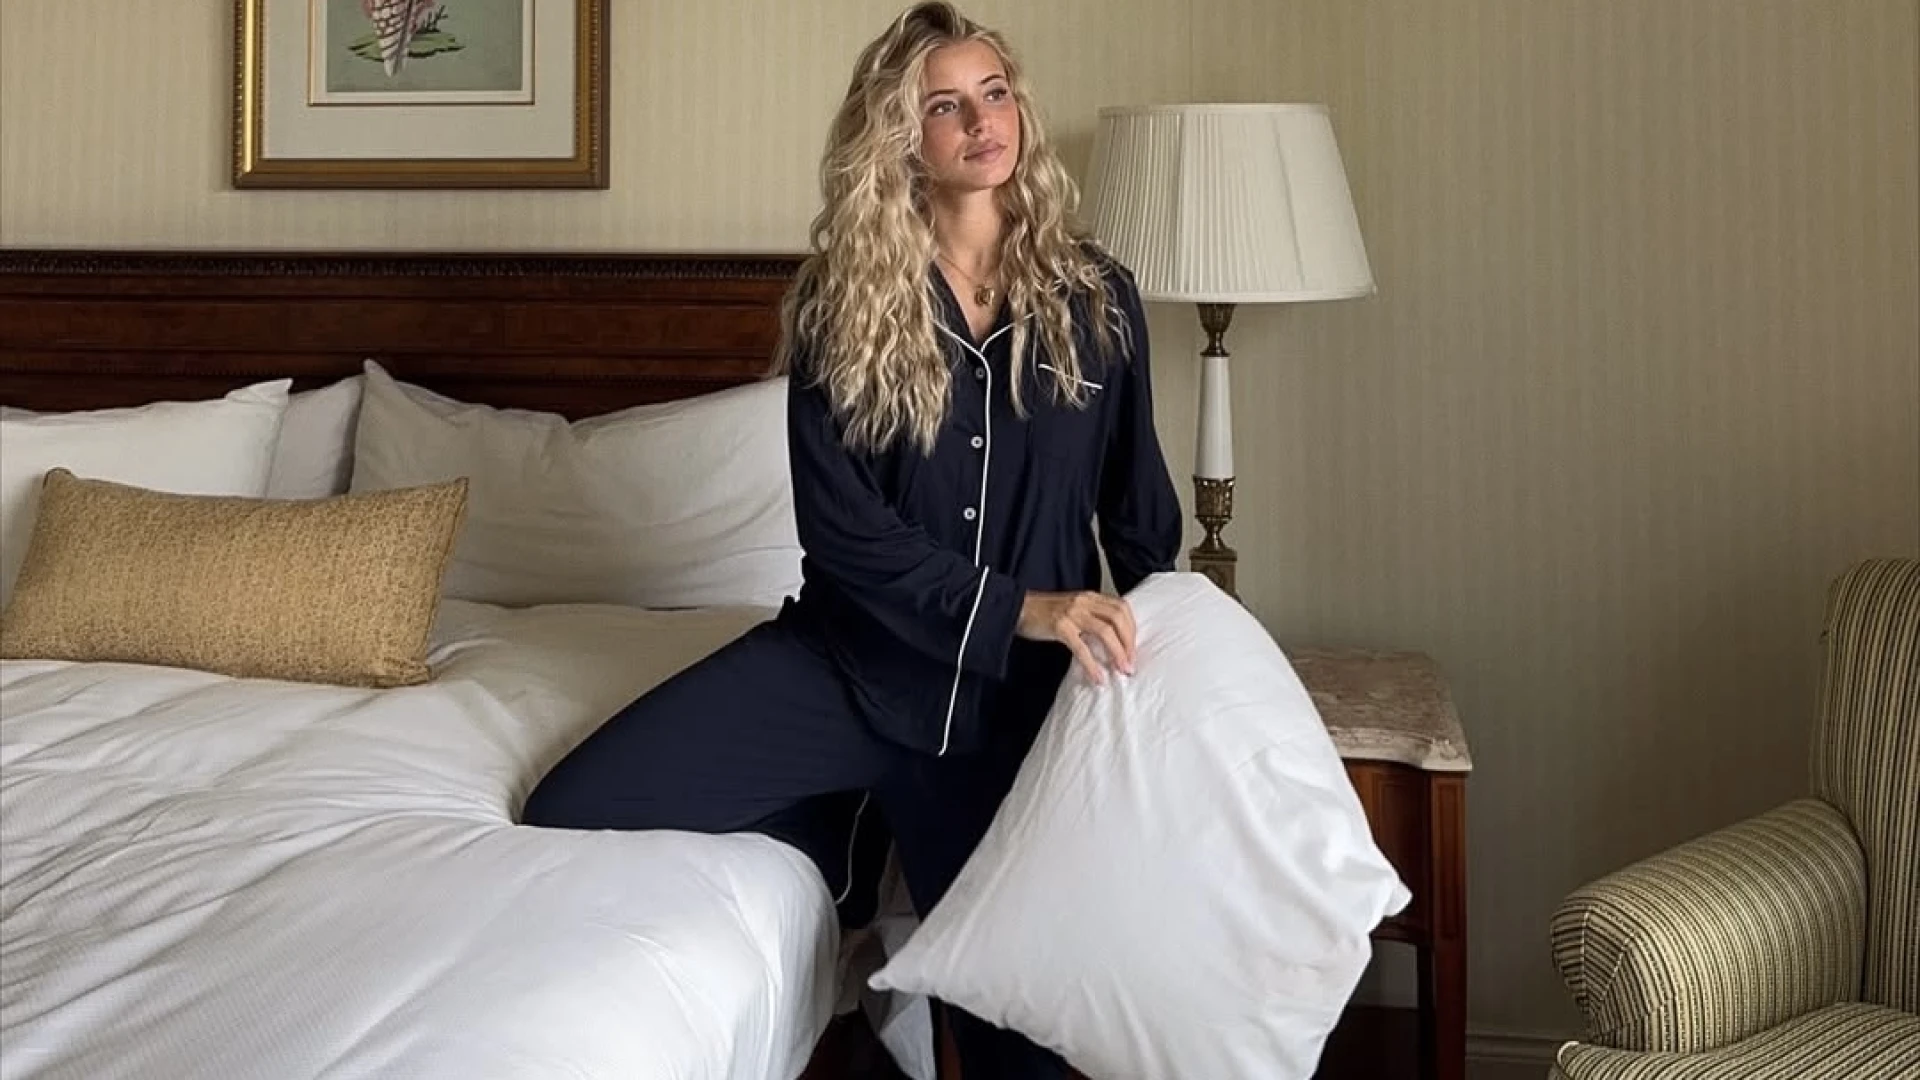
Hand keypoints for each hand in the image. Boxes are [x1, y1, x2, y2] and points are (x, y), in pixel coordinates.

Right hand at [1016, 590, 1136, 683]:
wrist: (1017, 608)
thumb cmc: (1045, 612)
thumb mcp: (1074, 609)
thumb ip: (1092, 618)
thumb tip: (1113, 642)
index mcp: (1090, 597)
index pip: (1121, 608)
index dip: (1131, 629)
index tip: (1132, 649)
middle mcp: (1084, 602)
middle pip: (1118, 618)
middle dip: (1129, 642)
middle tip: (1130, 663)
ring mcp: (1072, 613)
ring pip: (1105, 631)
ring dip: (1117, 652)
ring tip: (1121, 670)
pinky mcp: (1060, 627)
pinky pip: (1082, 648)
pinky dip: (1092, 664)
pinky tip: (1097, 677)